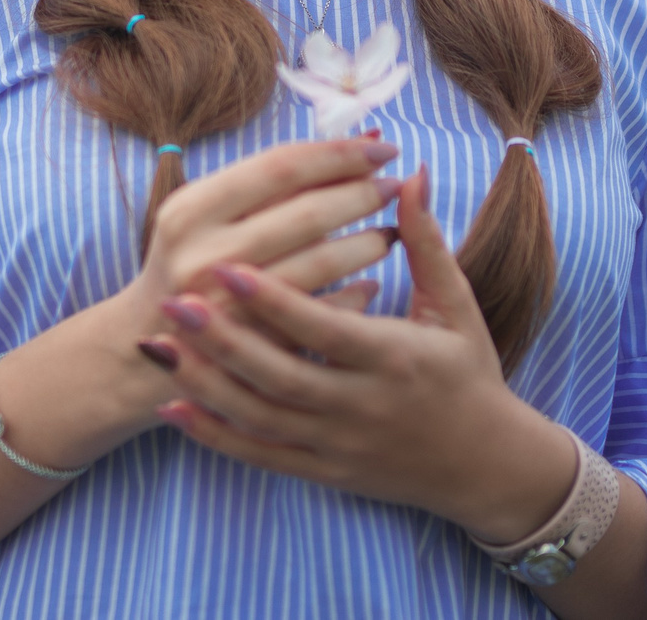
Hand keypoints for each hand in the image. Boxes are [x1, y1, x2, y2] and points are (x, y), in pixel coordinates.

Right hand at [106, 135, 403, 421]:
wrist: (142, 346)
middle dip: (362, 194)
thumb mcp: (204, 216)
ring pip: (320, 262)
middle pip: (306, 213)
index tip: (383, 147)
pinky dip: (354, 293)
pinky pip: (321, 313)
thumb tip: (362, 142)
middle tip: (395, 185)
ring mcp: (226, 306)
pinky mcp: (251, 348)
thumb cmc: (190, 262)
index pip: (280, 166)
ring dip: (367, 243)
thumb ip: (269, 182)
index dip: (338, 153)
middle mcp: (203, 255)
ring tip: (391, 232)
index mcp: (190, 210)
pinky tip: (372, 282)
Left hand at [146, 165, 578, 541]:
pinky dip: (214, 435)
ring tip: (160, 344)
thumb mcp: (455, 306)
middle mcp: (362, 406)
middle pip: (281, 376)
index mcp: (394, 357)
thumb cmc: (468, 372)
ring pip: (261, 418)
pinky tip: (173, 407)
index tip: (228, 266)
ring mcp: (338, 444)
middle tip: (173, 299)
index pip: (324, 328)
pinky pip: (260, 456)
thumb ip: (425, 241)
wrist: (485, 465)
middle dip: (223, 339)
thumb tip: (411, 174)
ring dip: (207, 382)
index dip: (275, 300)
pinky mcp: (323, 471)